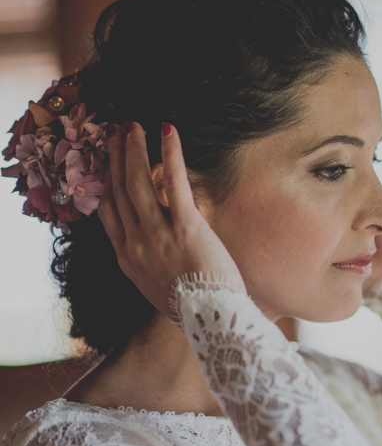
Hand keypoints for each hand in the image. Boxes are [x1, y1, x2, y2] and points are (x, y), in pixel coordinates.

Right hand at [98, 123, 245, 318]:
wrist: (211, 319)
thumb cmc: (194, 307)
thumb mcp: (158, 287)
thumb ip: (149, 263)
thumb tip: (155, 248)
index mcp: (126, 258)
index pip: (108, 213)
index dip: (105, 183)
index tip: (105, 163)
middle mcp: (135, 243)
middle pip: (118, 191)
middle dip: (115, 158)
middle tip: (115, 133)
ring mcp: (157, 234)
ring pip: (137, 181)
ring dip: (134, 148)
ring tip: (134, 126)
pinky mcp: (185, 226)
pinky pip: (174, 180)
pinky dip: (170, 152)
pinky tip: (167, 130)